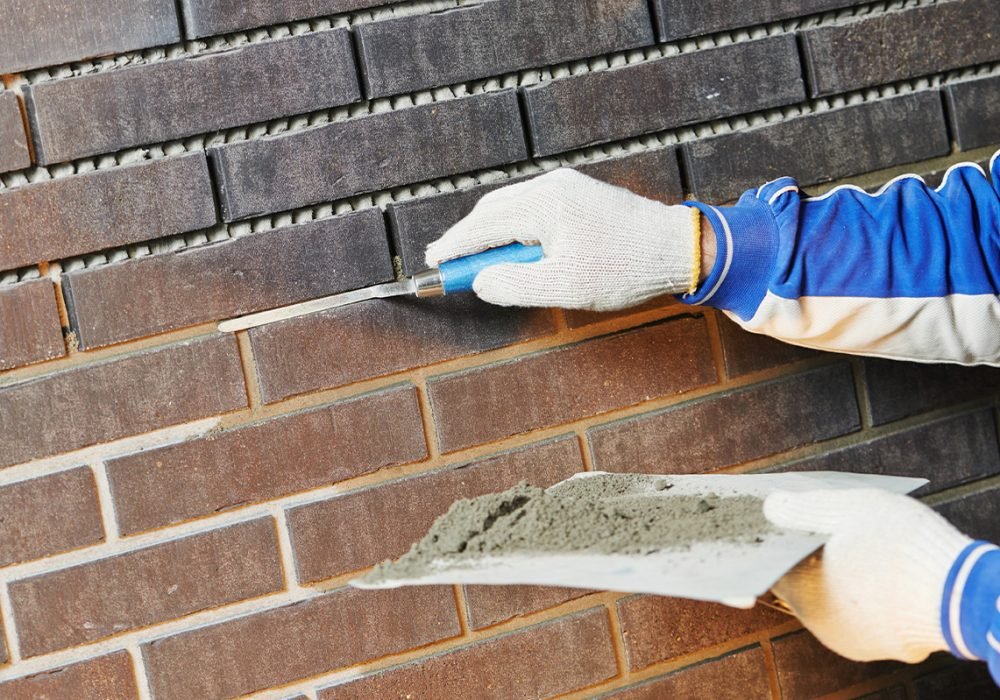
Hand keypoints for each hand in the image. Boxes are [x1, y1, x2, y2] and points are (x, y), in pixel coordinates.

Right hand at [424, 169, 699, 310]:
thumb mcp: (564, 287)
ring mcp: (567, 188)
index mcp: (544, 205)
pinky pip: (533, 209)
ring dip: (492, 235)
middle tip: (448, 264)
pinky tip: (518, 252)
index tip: (433, 264)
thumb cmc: (625, 269)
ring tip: (480, 264)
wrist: (678, 249)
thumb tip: (481, 282)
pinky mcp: (580, 196)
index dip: (454, 247)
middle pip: (493, 211)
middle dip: (468, 239)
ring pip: (512, 208)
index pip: (483, 225)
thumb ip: (514, 285)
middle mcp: (552, 187)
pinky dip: (515, 230)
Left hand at [764, 488, 970, 662]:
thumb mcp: (850, 508)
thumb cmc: (903, 547)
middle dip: (809, 556)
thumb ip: (805, 507)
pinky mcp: (873, 647)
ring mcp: (846, 638)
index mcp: (801, 587)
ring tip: (857, 549)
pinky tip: (876, 573)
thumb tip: (771, 506)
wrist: (959, 596)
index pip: (773, 560)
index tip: (791, 520)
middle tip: (829, 530)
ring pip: (828, 600)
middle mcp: (817, 620)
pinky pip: (855, 616)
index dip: (781, 537)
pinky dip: (860, 596)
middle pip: (800, 581)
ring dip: (836, 577)